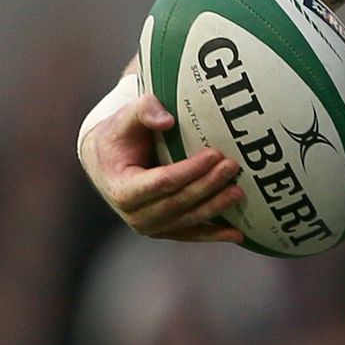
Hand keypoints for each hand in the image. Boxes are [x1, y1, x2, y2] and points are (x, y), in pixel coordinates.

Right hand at [83, 91, 243, 243]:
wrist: (106, 163)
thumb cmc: (117, 138)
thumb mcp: (124, 118)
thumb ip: (144, 110)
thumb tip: (168, 121)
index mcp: (122, 188)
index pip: (162, 181)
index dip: (190, 170)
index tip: (214, 154)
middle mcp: (134, 214)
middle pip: (179, 202)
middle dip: (208, 186)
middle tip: (232, 167)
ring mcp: (150, 226)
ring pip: (188, 219)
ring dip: (216, 207)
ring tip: (239, 190)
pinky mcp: (163, 230)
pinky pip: (191, 234)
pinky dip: (214, 234)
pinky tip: (238, 234)